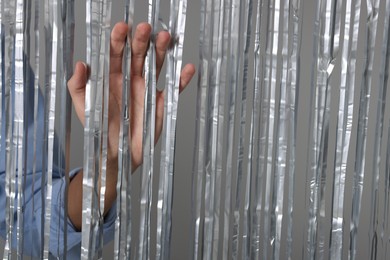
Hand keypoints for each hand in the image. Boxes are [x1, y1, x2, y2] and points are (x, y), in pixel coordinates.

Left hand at [66, 22, 194, 229]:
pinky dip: (182, 80)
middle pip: (138, 54)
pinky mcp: (161, 103)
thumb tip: (81, 64)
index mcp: (113, 78)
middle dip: (141, 40)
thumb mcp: (84, 107)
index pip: (116, 54)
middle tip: (145, 28)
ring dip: (162, 51)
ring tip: (165, 38)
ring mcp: (148, 90)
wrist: (117, 155)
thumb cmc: (100, 130)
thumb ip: (78, 86)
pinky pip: (174, 89)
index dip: (118, 40)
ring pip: (156, 65)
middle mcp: (131, 79)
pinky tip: (187, 68)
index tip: (122, 28)